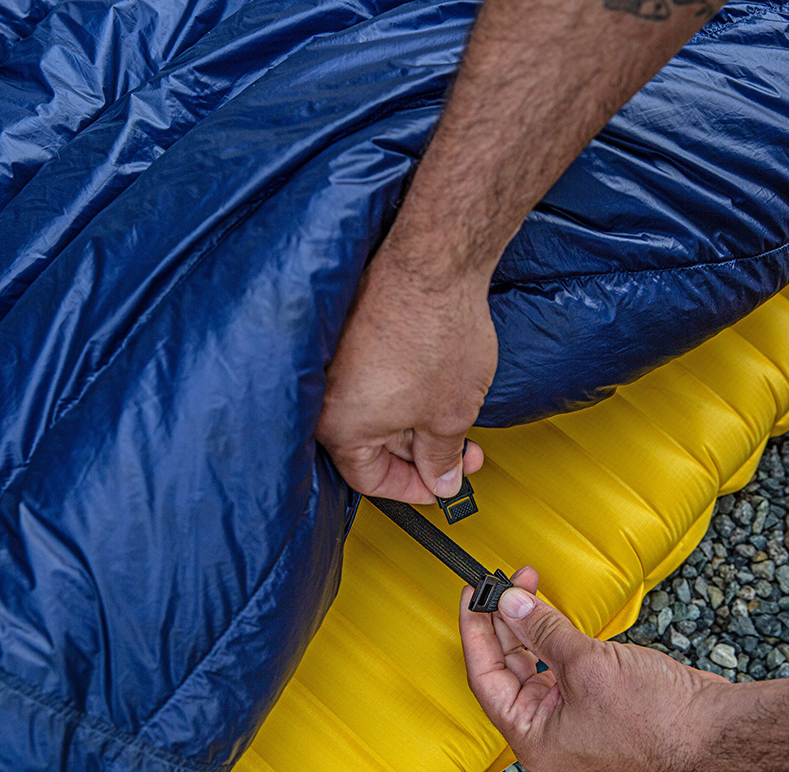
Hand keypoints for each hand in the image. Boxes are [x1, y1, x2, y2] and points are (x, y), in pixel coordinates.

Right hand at [316, 228, 494, 502]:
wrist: (433, 265)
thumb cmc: (434, 331)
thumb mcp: (450, 415)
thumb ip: (443, 457)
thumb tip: (442, 479)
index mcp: (339, 426)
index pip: (369, 479)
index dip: (413, 488)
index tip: (441, 485)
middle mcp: (325, 396)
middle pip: (373, 445)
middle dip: (424, 452)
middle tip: (463, 451)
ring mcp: (334, 363)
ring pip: (376, 411)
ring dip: (418, 421)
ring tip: (457, 413)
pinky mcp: (347, 334)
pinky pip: (373, 379)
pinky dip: (404, 391)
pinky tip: (436, 386)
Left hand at [459, 567, 728, 771]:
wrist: (710, 729)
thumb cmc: (656, 718)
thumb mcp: (587, 664)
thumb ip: (543, 630)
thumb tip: (511, 603)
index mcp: (531, 735)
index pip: (484, 676)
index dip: (475, 631)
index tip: (472, 595)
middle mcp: (545, 729)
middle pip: (504, 668)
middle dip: (503, 621)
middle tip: (506, 583)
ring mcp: (568, 715)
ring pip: (529, 663)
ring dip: (527, 624)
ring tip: (527, 588)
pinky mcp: (591, 699)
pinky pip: (556, 663)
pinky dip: (550, 635)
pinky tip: (550, 612)